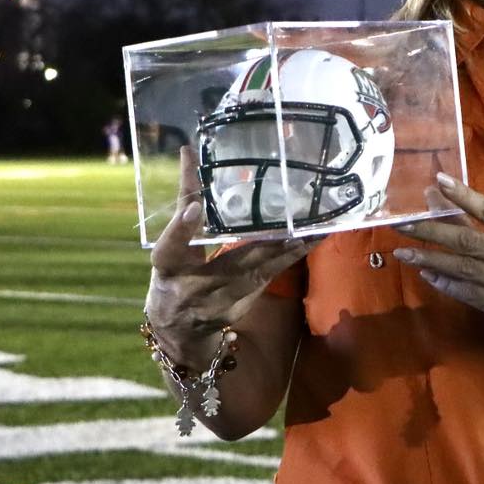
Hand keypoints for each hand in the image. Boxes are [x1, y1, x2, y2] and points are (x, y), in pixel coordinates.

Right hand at [144, 145, 313, 353]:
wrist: (179, 330)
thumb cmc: (172, 276)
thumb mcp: (168, 245)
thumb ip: (182, 203)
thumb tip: (190, 152)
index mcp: (167, 267)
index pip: (170, 248)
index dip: (181, 228)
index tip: (194, 206)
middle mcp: (193, 287)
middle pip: (230, 262)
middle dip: (264, 242)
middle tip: (293, 221)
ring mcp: (221, 299)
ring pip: (260, 269)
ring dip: (289, 249)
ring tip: (315, 229)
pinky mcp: (244, 302)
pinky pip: (271, 274)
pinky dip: (290, 256)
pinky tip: (311, 240)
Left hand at [392, 173, 483, 365]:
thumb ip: (467, 220)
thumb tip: (432, 192)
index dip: (465, 196)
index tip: (440, 180)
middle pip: (471, 240)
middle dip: (433, 231)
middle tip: (402, 224)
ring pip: (466, 268)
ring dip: (431, 258)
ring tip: (404, 252)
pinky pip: (469, 293)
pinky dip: (445, 283)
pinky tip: (426, 274)